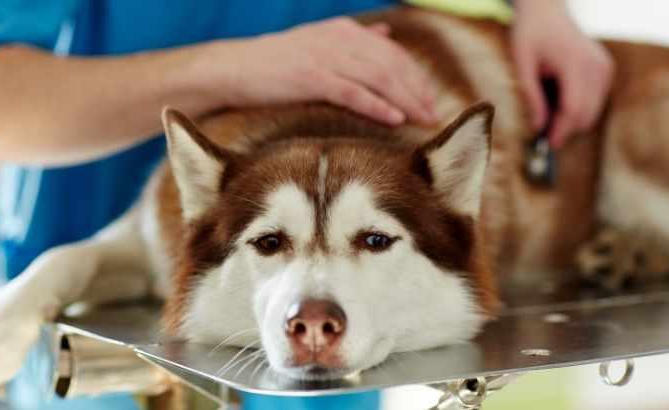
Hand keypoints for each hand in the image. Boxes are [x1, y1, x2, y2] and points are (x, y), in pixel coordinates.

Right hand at [209, 17, 438, 125]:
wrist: (235, 69)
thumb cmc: (276, 63)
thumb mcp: (319, 42)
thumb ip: (355, 39)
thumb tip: (386, 33)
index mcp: (344, 30)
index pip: (392, 51)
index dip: (415, 76)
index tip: (431, 99)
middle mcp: (339, 39)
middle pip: (392, 64)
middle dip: (417, 90)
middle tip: (433, 115)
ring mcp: (325, 57)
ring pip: (378, 77)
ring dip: (405, 100)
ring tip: (423, 119)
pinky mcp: (311, 77)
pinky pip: (353, 92)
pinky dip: (377, 105)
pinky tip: (394, 119)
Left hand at [512, 0, 613, 147]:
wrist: (547, 13)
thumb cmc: (529, 35)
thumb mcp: (521, 65)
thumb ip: (530, 96)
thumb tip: (537, 127)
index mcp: (574, 63)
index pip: (572, 108)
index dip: (561, 130)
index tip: (547, 145)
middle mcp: (595, 65)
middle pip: (586, 113)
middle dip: (565, 129)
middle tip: (543, 138)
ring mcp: (604, 67)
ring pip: (593, 110)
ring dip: (572, 119)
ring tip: (547, 110)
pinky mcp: (605, 69)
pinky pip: (595, 100)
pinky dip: (579, 107)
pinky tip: (559, 97)